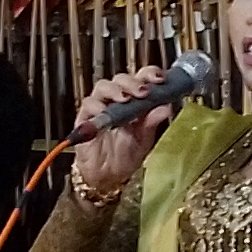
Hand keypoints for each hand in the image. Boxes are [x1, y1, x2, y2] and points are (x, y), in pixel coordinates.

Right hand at [65, 67, 183, 202]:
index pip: (141, 79)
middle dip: (133, 82)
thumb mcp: (144, 139)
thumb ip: (152, 122)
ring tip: (125, 98)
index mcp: (135, 101)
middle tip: (143, 91)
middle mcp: (117, 100)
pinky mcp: (85, 118)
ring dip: (115, 89)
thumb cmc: (126, 155)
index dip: (149, 74)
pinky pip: (88, 105)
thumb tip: (166, 106)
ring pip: (103, 86)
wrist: (108, 177)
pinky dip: (96, 105)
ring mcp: (100, 107)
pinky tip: (105, 111)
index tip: (159, 79)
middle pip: (121, 79)